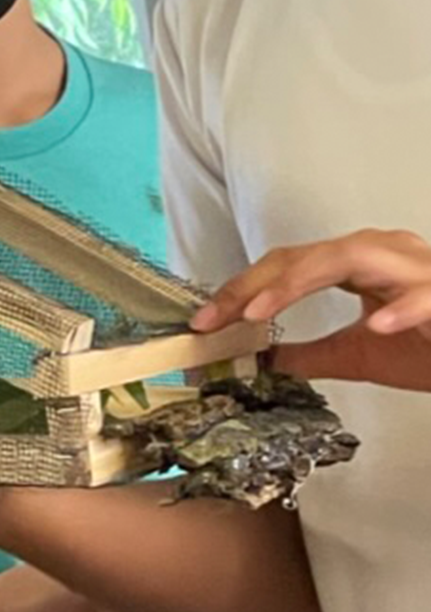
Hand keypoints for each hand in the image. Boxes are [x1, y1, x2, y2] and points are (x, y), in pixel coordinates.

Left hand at [190, 229, 430, 389]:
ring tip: (260, 310)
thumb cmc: (430, 345)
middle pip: (307, 255)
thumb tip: (262, 359)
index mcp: (360, 262)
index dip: (242, 289)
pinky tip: (375, 324)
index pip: (288, 264)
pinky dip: (399, 307)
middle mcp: (383, 252)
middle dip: (255, 284)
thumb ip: (312, 353)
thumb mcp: (361, 353)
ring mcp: (416, 268)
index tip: (203, 322)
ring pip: (352, 258)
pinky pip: (423, 294)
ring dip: (301, 281)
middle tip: (216, 317)